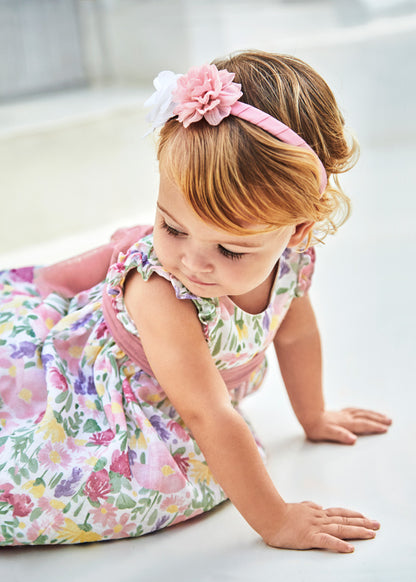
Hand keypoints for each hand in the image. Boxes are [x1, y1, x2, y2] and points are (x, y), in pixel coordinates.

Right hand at [264, 501, 379, 552]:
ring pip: (341, 528)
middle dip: (362, 522)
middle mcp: (319, 518)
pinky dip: (339, 545)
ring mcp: (316, 527)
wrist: (269, 514)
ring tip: (372, 534)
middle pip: (345, 520)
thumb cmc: (280, 512)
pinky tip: (350, 548)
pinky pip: (327, 541)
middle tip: (377, 525)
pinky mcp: (310, 537)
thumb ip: (309, 506)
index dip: (353, 514)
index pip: (339, 512)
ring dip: (357, 531)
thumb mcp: (298, 506)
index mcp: (316, 512)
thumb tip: (318, 506)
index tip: (364, 516)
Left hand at [303, 408, 391, 444]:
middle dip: (378, 419)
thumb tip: (353, 439)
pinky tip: (362, 411)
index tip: (385, 428)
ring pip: (361, 411)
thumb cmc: (315, 426)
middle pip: (365, 416)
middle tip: (389, 420)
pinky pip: (355, 410)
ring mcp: (342, 414)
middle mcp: (346, 417)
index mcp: (345, 424)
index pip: (363, 425)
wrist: (306, 414)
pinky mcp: (338, 413)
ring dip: (372, 413)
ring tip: (381, 415)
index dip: (375, 427)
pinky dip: (362, 410)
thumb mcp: (326, 434)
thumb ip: (340, 435)